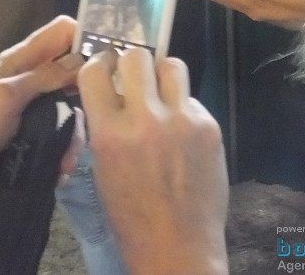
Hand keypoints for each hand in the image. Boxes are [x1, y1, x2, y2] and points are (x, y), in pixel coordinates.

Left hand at [0, 16, 83, 204]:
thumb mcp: (7, 95)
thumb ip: (45, 75)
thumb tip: (83, 60)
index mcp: (22, 60)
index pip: (61, 32)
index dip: (84, 37)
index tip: (106, 57)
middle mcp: (35, 80)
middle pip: (75, 72)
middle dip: (88, 91)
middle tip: (99, 109)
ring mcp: (39, 110)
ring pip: (75, 109)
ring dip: (76, 131)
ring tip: (70, 154)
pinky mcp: (41, 138)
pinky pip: (65, 137)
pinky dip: (67, 151)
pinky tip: (62, 167)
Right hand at [79, 49, 228, 274]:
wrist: (176, 247)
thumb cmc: (132, 215)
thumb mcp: (103, 169)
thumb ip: (106, 127)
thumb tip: (113, 93)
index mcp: (110, 133)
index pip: (95, 72)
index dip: (99, 64)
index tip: (104, 66)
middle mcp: (146, 119)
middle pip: (137, 56)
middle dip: (133, 62)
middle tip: (135, 75)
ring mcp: (182, 120)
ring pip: (173, 66)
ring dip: (163, 76)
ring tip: (162, 95)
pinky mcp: (209, 127)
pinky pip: (192, 100)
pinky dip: (184, 110)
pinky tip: (183, 134)